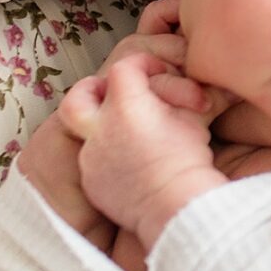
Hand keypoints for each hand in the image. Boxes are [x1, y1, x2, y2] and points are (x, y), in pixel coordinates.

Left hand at [61, 50, 227, 252]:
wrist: (176, 205)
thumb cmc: (187, 159)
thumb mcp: (193, 117)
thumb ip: (179, 95)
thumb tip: (193, 85)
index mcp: (126, 106)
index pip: (124, 68)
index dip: (142, 65)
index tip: (157, 73)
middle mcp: (101, 129)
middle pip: (77, 97)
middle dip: (91, 90)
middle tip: (110, 94)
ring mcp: (91, 157)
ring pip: (85, 133)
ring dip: (105, 128)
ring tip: (130, 135)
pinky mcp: (91, 181)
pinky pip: (93, 161)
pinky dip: (108, 157)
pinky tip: (131, 164)